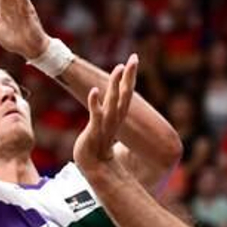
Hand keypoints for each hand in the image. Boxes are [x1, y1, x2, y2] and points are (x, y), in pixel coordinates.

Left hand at [74, 54, 138, 176]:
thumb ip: (110, 118)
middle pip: (124, 94)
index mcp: (117, 116)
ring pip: (113, 102)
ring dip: (115, 85)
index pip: (125, 94)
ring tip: (118, 68)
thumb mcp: (105, 129)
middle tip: (134, 58)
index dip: (129, 77)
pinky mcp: (94, 132)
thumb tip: (114, 112)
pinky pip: (96, 116)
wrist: (93, 168)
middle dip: (129, 76)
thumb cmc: (97, 148)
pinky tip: (95, 91)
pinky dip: (96, 103)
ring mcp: (105, 125)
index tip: (133, 60)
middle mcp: (114, 119)